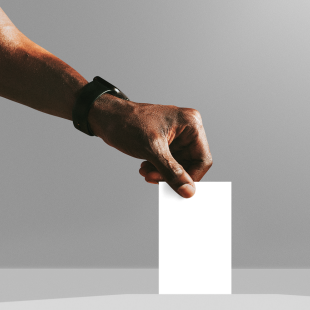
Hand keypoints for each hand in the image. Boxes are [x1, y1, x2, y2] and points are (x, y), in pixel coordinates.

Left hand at [88, 94, 212, 198]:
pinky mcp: (168, 142)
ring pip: (180, 166)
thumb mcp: (152, 150)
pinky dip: (159, 169)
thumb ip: (172, 172)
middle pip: (191, 165)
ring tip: (145, 172)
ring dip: (163, 173)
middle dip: (172, 175)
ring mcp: (178, 135)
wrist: (106, 117)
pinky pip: (171, 163)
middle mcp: (188, 129)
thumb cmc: (127, 124)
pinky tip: (145, 167)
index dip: (190, 178)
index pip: (202, 160)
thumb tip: (188, 192)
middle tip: (151, 178)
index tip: (175, 189)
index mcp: (191, 124)